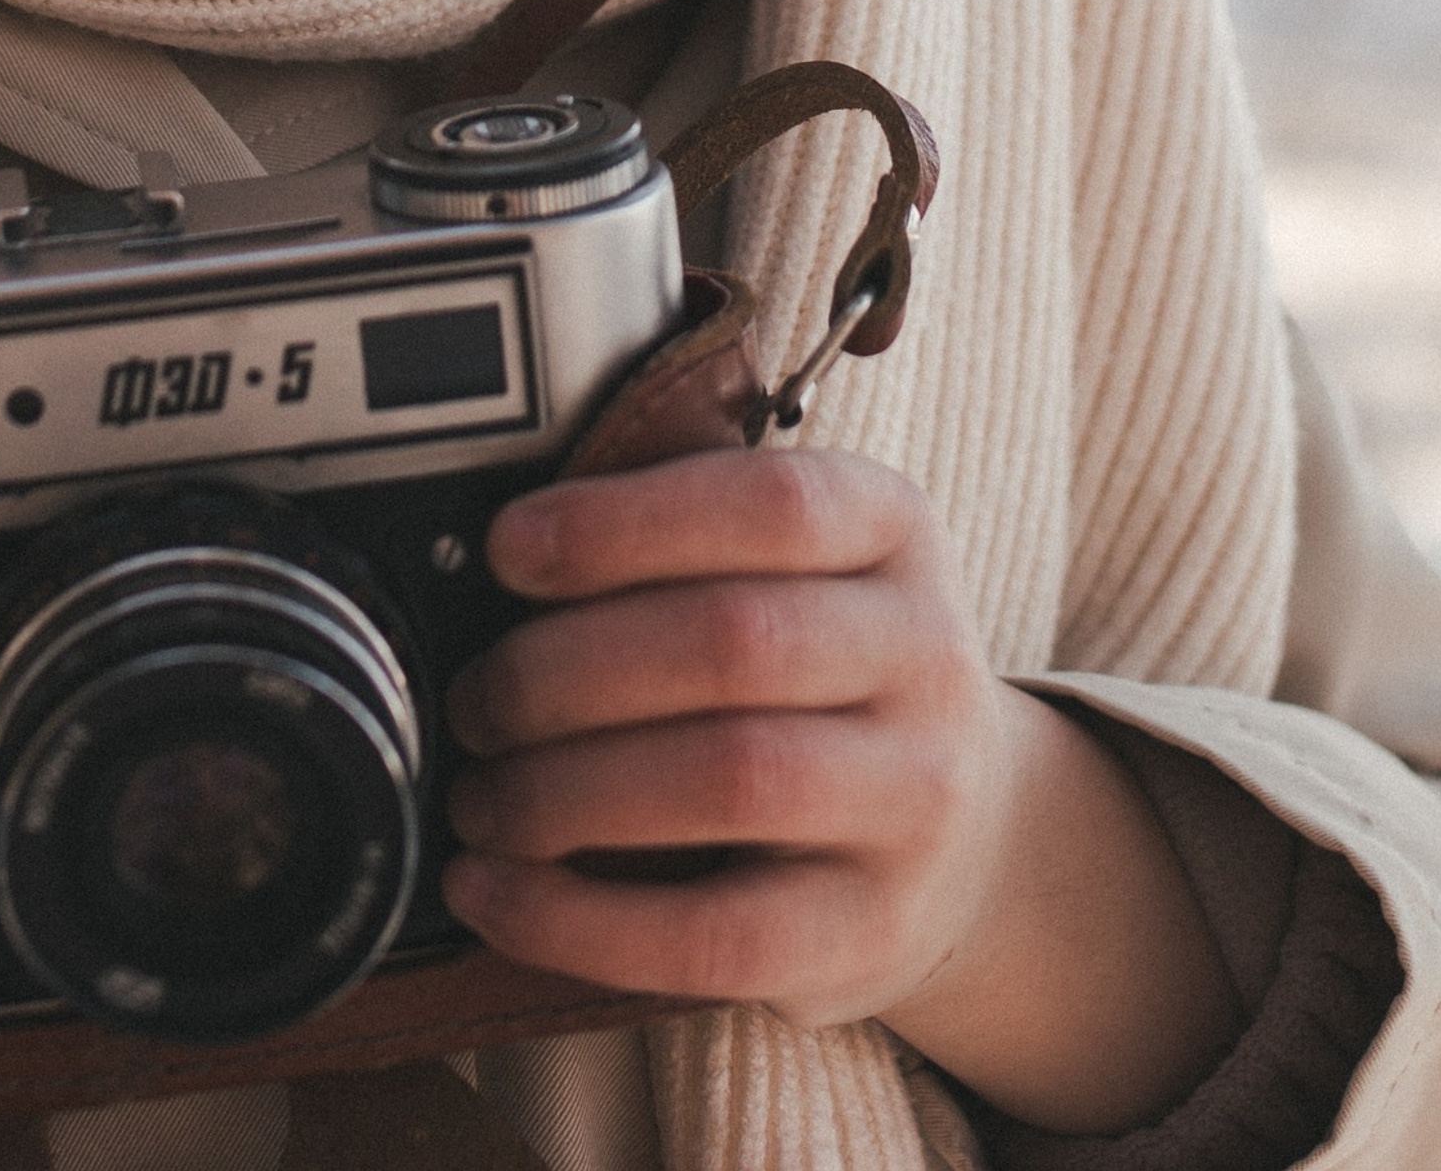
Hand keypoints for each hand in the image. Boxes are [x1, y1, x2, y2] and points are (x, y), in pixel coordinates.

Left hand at [441, 444, 1238, 1136]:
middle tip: (474, 700)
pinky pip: (715, 935)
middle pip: (735, 642)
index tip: (505, 549)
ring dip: (563, 790)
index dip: (624, 522)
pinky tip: (493, 894)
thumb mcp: (800, 567)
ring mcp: (916, 801)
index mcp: (896, 529)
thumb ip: (686, 539)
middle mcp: (927, 658)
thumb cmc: (820, 672)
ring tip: (479, 797)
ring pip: (730, 778)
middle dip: (565, 670)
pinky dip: (577, 919)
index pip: (771, 505)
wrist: (967, 837)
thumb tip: (498, 557)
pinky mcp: (872, 932)